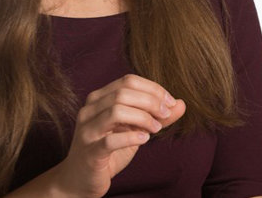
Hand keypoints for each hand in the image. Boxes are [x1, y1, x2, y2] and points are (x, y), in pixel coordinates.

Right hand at [51, 74, 185, 197]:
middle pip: (123, 92)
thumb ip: (155, 116)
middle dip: (151, 101)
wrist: (81, 179)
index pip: (128, 81)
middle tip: (166, 114)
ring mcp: (87, 131)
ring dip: (143, 117)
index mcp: (99, 99)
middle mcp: (89, 110)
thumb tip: (181, 104)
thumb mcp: (134, 130)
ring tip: (156, 129)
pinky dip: (132, 137)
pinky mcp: (90, 152)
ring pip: (116, 111)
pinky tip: (144, 139)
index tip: (170, 103)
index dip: (153, 89)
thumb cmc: (108, 151)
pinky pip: (110, 141)